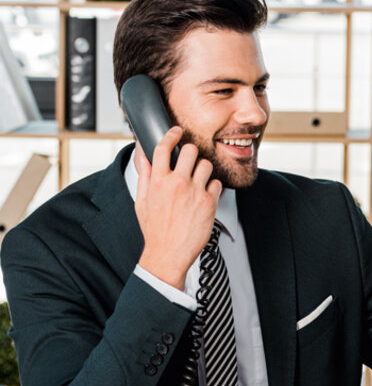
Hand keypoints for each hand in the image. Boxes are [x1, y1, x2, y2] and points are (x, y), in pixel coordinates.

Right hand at [134, 127, 221, 289]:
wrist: (168, 253)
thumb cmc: (154, 229)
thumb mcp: (142, 201)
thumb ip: (145, 176)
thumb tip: (144, 155)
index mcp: (158, 182)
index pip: (163, 148)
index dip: (171, 135)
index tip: (177, 131)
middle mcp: (177, 184)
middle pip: (190, 150)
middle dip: (191, 152)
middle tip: (190, 159)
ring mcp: (195, 192)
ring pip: (206, 165)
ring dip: (203, 169)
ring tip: (198, 179)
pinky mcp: (209, 203)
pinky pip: (216, 183)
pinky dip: (212, 187)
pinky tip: (205, 195)